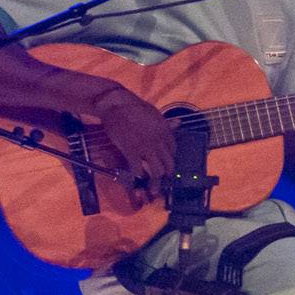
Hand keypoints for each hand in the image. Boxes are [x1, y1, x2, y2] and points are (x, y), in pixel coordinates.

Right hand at [92, 86, 176, 202]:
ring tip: (151, 189)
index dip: (170, 161)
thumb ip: (166, 123)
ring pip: (156, 171)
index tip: (167, 166)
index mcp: (165, 131)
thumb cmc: (134, 107)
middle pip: (169, 165)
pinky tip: (135, 177)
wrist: (116, 104)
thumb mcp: (154, 113)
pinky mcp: (132, 151)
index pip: (173, 152)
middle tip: (162, 183)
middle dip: (166, 176)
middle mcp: (159, 141)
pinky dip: (137, 176)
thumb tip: (178, 123)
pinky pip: (138, 169)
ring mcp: (146, 147)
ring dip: (154, 182)